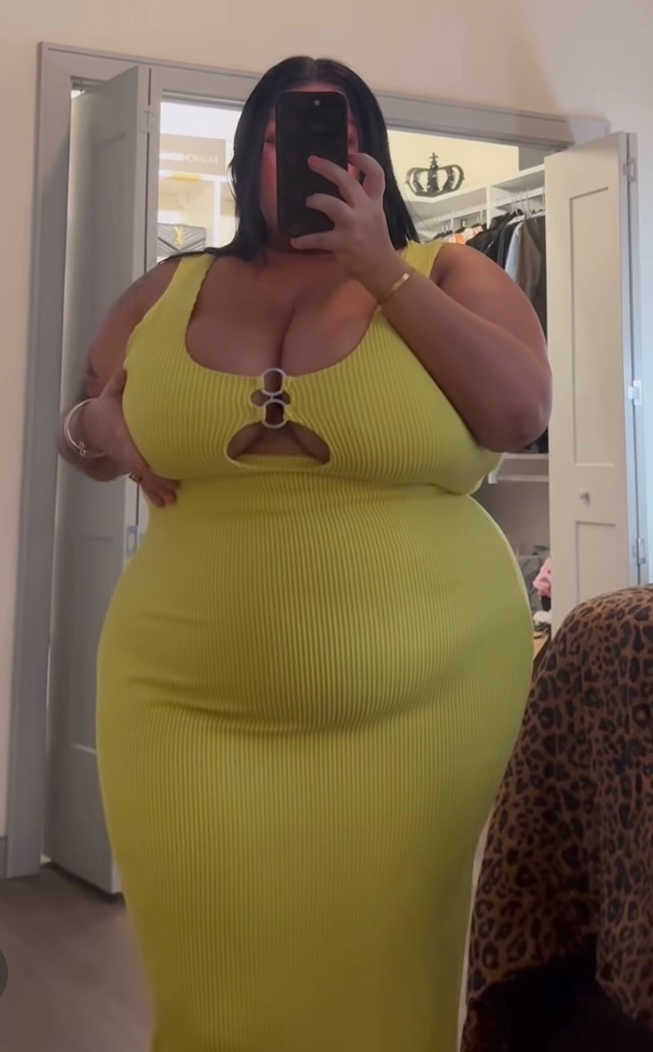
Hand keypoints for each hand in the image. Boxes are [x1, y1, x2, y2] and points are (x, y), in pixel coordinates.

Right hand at [82, 370, 177, 507]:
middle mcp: (125, 453)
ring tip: (169, 503)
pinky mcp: (131, 465)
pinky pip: (142, 480)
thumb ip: (117, 384)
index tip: (153, 471)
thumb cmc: (103, 411)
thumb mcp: (108, 396)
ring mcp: (128, 461)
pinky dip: (152, 490)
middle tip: (171, 494)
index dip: (142, 464)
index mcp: (121, 438)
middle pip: (141, 472)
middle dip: (155, 484)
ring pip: (142, 480)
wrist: (88, 428)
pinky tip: (163, 500)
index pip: (132, 453)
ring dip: (155, 492)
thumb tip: (125, 369)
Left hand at [291, 153, 405, 294]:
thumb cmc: (376, 241)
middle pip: (347, 181)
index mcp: (374, 202)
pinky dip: (305, 240)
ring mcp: (353, 226)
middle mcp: (365, 210)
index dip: (364, 160)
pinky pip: (319, 238)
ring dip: (317, 200)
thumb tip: (343, 185)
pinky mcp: (342, 243)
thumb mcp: (376, 216)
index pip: (376, 174)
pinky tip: (295, 241)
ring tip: (309, 202)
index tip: (350, 154)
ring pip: (332, 204)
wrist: (382, 268)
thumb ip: (363, 200)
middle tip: (312, 161)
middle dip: (328, 169)